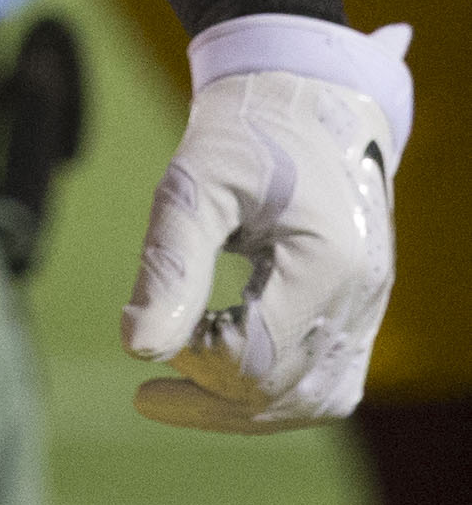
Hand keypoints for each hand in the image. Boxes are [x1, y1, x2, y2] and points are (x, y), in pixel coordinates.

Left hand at [122, 15, 411, 430]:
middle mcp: (361, 295)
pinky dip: (275, 393)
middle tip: (146, 389)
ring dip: (244, 409)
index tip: (149, 327)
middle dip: (212, 395)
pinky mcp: (362, 308)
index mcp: (326, 261)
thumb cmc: (246, 129)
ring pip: (314, 398)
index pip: (258, 355)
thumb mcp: (195, 180)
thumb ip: (170, 263)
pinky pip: (328, 379)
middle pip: (286, 388)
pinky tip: (222, 382)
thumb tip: (134, 347)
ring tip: (172, 402)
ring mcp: (369, 306)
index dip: (196, 356)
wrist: (305, 95)